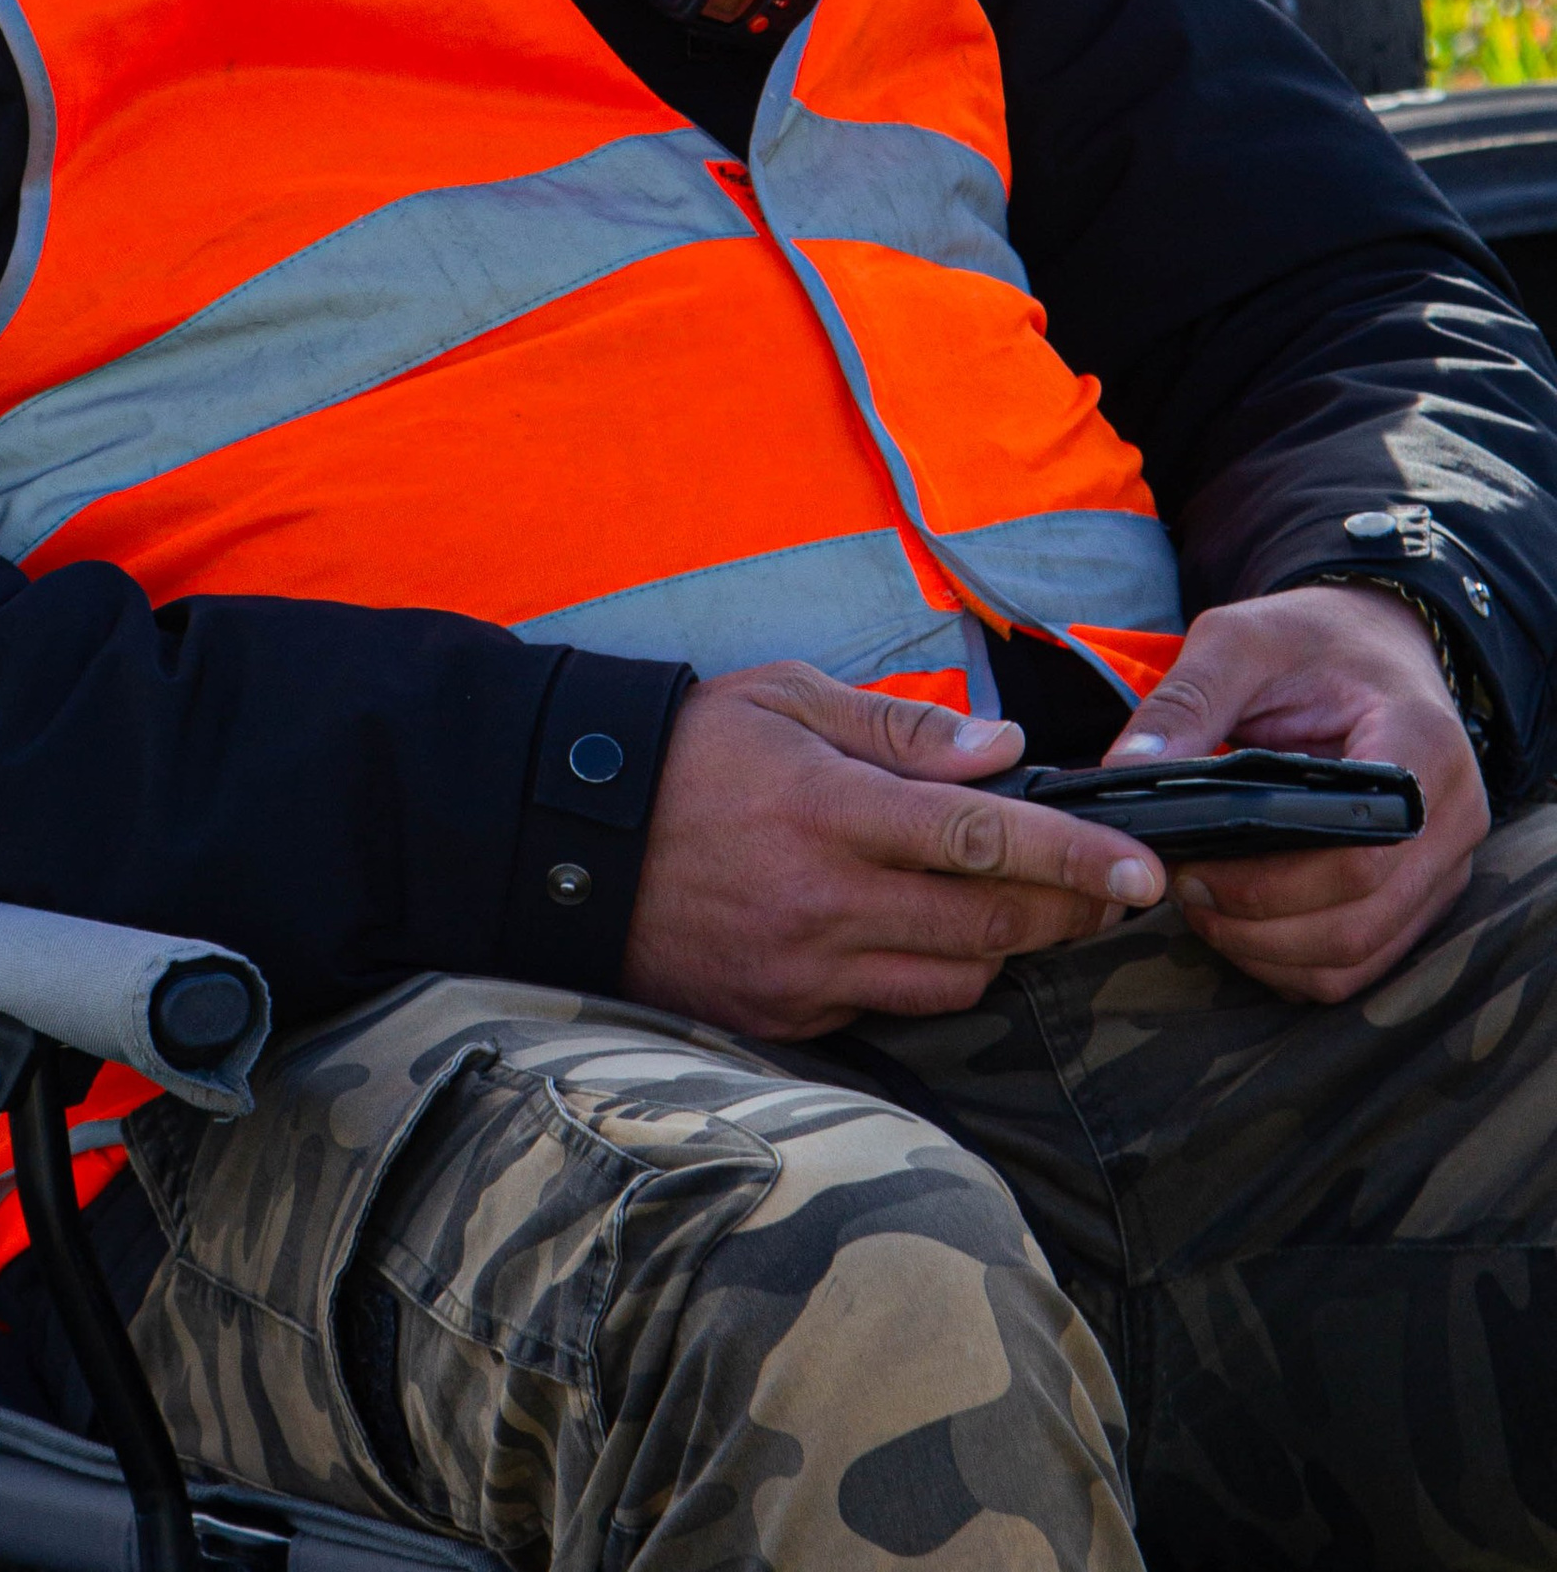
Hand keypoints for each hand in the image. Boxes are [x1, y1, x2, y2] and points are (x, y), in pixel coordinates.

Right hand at [623, 661, 1166, 1040]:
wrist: (571, 840)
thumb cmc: (688, 751)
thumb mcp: (785, 698)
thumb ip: (899, 727)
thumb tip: (1003, 750)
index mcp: (831, 810)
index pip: (982, 840)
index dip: (1075, 859)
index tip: (1145, 871)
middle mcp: (826, 901)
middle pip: (989, 924)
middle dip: (1071, 912)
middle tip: (1118, 893)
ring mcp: (806, 971)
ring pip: (953, 981)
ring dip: (1008, 947)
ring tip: (1031, 907)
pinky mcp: (785, 1017)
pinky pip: (891, 1007)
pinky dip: (932, 975)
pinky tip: (936, 935)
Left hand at [1103, 583, 1488, 1002]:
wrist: (1374, 642)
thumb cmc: (1312, 637)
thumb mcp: (1242, 639)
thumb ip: (1186, 699)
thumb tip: (1124, 770)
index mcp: (1423, 747)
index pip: (1361, 853)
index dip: (1269, 883)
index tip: (1190, 865)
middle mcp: (1450, 819)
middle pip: (1357, 920)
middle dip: (1256, 924)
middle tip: (1180, 889)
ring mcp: (1443, 865)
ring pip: (1358, 956)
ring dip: (1269, 951)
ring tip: (1200, 905)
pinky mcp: (1421, 894)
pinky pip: (1361, 961)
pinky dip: (1294, 959)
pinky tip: (1237, 920)